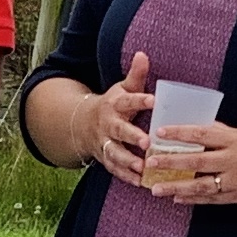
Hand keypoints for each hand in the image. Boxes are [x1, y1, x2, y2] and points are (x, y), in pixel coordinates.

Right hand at [82, 59, 165, 186]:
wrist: (83, 124)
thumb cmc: (113, 105)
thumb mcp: (122, 88)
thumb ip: (136, 75)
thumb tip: (143, 53)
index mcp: (115, 105)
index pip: (128, 100)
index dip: (140, 100)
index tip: (154, 100)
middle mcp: (108, 124)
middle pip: (119, 131)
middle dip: (131, 137)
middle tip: (146, 142)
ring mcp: (104, 142)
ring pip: (114, 152)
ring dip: (127, 161)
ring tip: (142, 167)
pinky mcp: (104, 157)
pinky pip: (113, 169)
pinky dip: (125, 176)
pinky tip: (139, 182)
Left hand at [163, 118, 236, 208]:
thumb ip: (224, 133)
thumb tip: (201, 125)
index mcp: (236, 140)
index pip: (203, 133)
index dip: (180, 132)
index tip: (160, 132)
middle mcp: (234, 160)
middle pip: (197, 160)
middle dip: (171, 162)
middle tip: (150, 164)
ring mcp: (235, 181)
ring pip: (200, 185)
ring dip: (176, 187)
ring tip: (156, 189)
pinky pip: (211, 200)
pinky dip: (193, 199)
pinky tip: (177, 198)